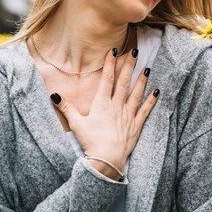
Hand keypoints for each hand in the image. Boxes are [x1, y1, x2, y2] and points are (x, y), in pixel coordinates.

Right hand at [52, 49, 158, 179]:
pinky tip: (157, 91)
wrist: (106, 160)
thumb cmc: (90, 142)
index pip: (107, 79)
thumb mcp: (76, 124)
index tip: (114, 51)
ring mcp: (128, 115)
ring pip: (136, 93)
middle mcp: (117, 106)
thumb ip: (66, 108)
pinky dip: (151, 100)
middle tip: (134, 51)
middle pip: (124, 82)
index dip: (110, 64)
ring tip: (147, 67)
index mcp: (102, 104)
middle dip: (129, 66)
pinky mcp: (136, 125)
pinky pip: (145, 110)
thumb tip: (55, 95)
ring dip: (142, 80)